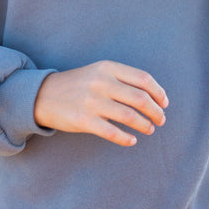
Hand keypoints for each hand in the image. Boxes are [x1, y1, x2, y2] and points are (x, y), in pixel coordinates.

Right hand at [34, 60, 167, 146]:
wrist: (44, 94)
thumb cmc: (79, 84)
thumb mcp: (99, 72)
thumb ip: (122, 79)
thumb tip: (153, 95)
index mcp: (107, 67)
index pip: (143, 78)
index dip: (158, 92)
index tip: (164, 103)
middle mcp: (101, 82)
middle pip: (140, 98)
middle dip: (156, 111)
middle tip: (161, 120)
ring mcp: (92, 101)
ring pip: (129, 116)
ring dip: (145, 125)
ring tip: (149, 129)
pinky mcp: (83, 120)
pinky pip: (112, 132)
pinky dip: (126, 138)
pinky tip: (132, 140)